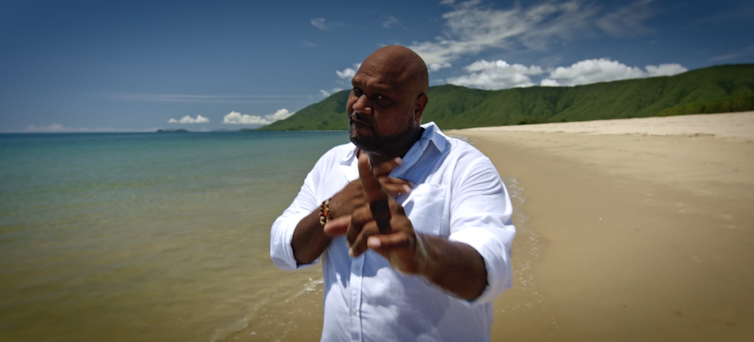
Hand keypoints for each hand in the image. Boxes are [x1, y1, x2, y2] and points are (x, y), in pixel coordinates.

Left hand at [324, 152, 424, 273]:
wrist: (412, 255)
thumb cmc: (385, 237)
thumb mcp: (364, 231)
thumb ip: (347, 226)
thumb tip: (325, 228)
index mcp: (382, 202)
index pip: (372, 185)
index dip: (366, 172)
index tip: (362, 156)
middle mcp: (392, 207)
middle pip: (360, 215)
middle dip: (350, 233)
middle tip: (349, 246)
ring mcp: (401, 222)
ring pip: (369, 230)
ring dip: (358, 244)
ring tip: (354, 252)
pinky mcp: (406, 237)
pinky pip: (389, 239)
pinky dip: (380, 242)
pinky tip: (372, 245)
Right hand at [328, 155, 412, 218]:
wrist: (330, 212)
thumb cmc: (343, 201)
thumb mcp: (352, 188)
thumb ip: (364, 183)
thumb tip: (378, 180)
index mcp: (361, 179)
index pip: (377, 169)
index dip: (389, 165)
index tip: (401, 161)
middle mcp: (362, 185)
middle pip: (383, 180)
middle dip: (398, 180)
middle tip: (411, 183)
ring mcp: (363, 195)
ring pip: (382, 190)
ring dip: (397, 189)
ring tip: (408, 190)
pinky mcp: (363, 206)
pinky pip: (378, 203)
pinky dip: (388, 202)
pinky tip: (397, 203)